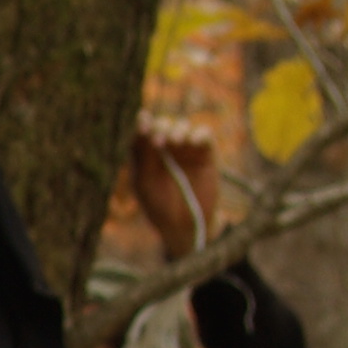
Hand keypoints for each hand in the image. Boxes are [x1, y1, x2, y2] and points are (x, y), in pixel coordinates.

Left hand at [128, 117, 218, 263]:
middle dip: (161, 127)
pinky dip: (199, 134)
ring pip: (183, 126)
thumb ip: (144, 154)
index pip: (143, 130)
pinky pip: (204, 135)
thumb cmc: (159, 205)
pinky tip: (192, 142)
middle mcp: (165, 148)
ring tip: (175, 141)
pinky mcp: (205, 154)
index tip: (143, 123)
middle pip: (162, 124)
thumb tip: (141, 124)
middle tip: (159, 141)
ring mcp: (186, 150)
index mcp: (145, 154)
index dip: (143, 123)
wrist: (184, 224)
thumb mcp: (146, 181)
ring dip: (178, 129)